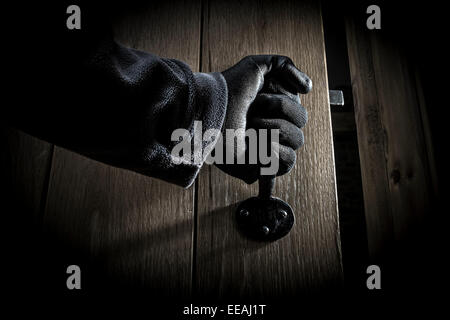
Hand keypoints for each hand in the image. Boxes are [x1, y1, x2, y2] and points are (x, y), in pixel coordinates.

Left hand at [217, 55, 310, 182]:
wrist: (209, 110)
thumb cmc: (229, 89)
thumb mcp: (256, 66)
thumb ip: (284, 66)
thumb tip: (308, 88)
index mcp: (274, 110)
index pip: (298, 107)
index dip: (282, 100)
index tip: (259, 96)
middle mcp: (273, 128)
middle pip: (301, 120)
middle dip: (279, 109)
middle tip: (252, 111)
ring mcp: (268, 148)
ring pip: (297, 139)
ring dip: (273, 128)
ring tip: (249, 128)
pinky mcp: (261, 166)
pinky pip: (287, 161)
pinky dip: (274, 151)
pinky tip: (255, 144)